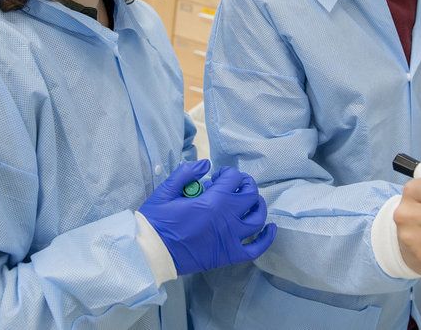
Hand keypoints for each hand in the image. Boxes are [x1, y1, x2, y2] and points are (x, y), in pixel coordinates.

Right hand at [139, 159, 276, 275]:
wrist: (151, 253)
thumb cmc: (156, 222)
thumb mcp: (166, 191)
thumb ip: (186, 174)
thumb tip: (205, 164)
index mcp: (212, 201)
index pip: (233, 179)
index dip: (227, 173)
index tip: (217, 176)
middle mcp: (227, 219)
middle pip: (250, 195)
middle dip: (245, 184)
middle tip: (235, 184)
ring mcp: (230, 238)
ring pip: (257, 218)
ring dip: (258, 206)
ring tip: (251, 201)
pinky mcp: (228, 255)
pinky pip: (255, 249)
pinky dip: (266, 238)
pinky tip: (269, 229)